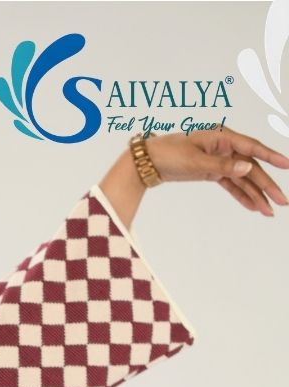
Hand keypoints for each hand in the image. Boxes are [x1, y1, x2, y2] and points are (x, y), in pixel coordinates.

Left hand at [145, 126, 288, 216]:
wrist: (149, 161)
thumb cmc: (170, 153)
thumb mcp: (195, 160)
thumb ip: (222, 165)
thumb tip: (247, 167)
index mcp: (223, 137)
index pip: (253, 148)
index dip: (271, 157)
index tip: (287, 165)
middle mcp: (226, 147)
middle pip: (252, 168)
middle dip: (267, 186)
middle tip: (282, 201)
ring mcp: (220, 160)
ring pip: (243, 179)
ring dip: (256, 195)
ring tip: (269, 212)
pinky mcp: (213, 172)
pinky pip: (231, 185)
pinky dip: (241, 196)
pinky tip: (253, 207)